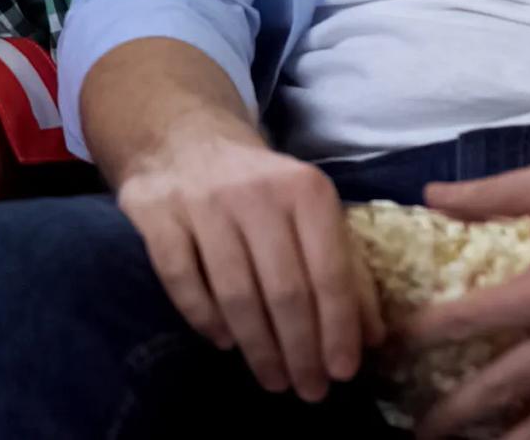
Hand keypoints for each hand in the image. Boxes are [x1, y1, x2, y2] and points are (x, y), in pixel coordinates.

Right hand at [117, 111, 382, 402]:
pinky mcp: (157, 212)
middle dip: (300, 351)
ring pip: (235, 292)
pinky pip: (181, 279)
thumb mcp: (312, 213)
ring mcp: (202, 201)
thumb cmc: (262, 190)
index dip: (338, 330)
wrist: (186, 139)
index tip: (342, 373)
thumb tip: (372, 338)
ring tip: (272, 379)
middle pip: (284, 290)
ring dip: (258, 347)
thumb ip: (347, 269)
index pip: (329, 273)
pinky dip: (204, 318)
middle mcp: (255, 192)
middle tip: (308, 391)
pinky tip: (223, 341)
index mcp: (305, 189)